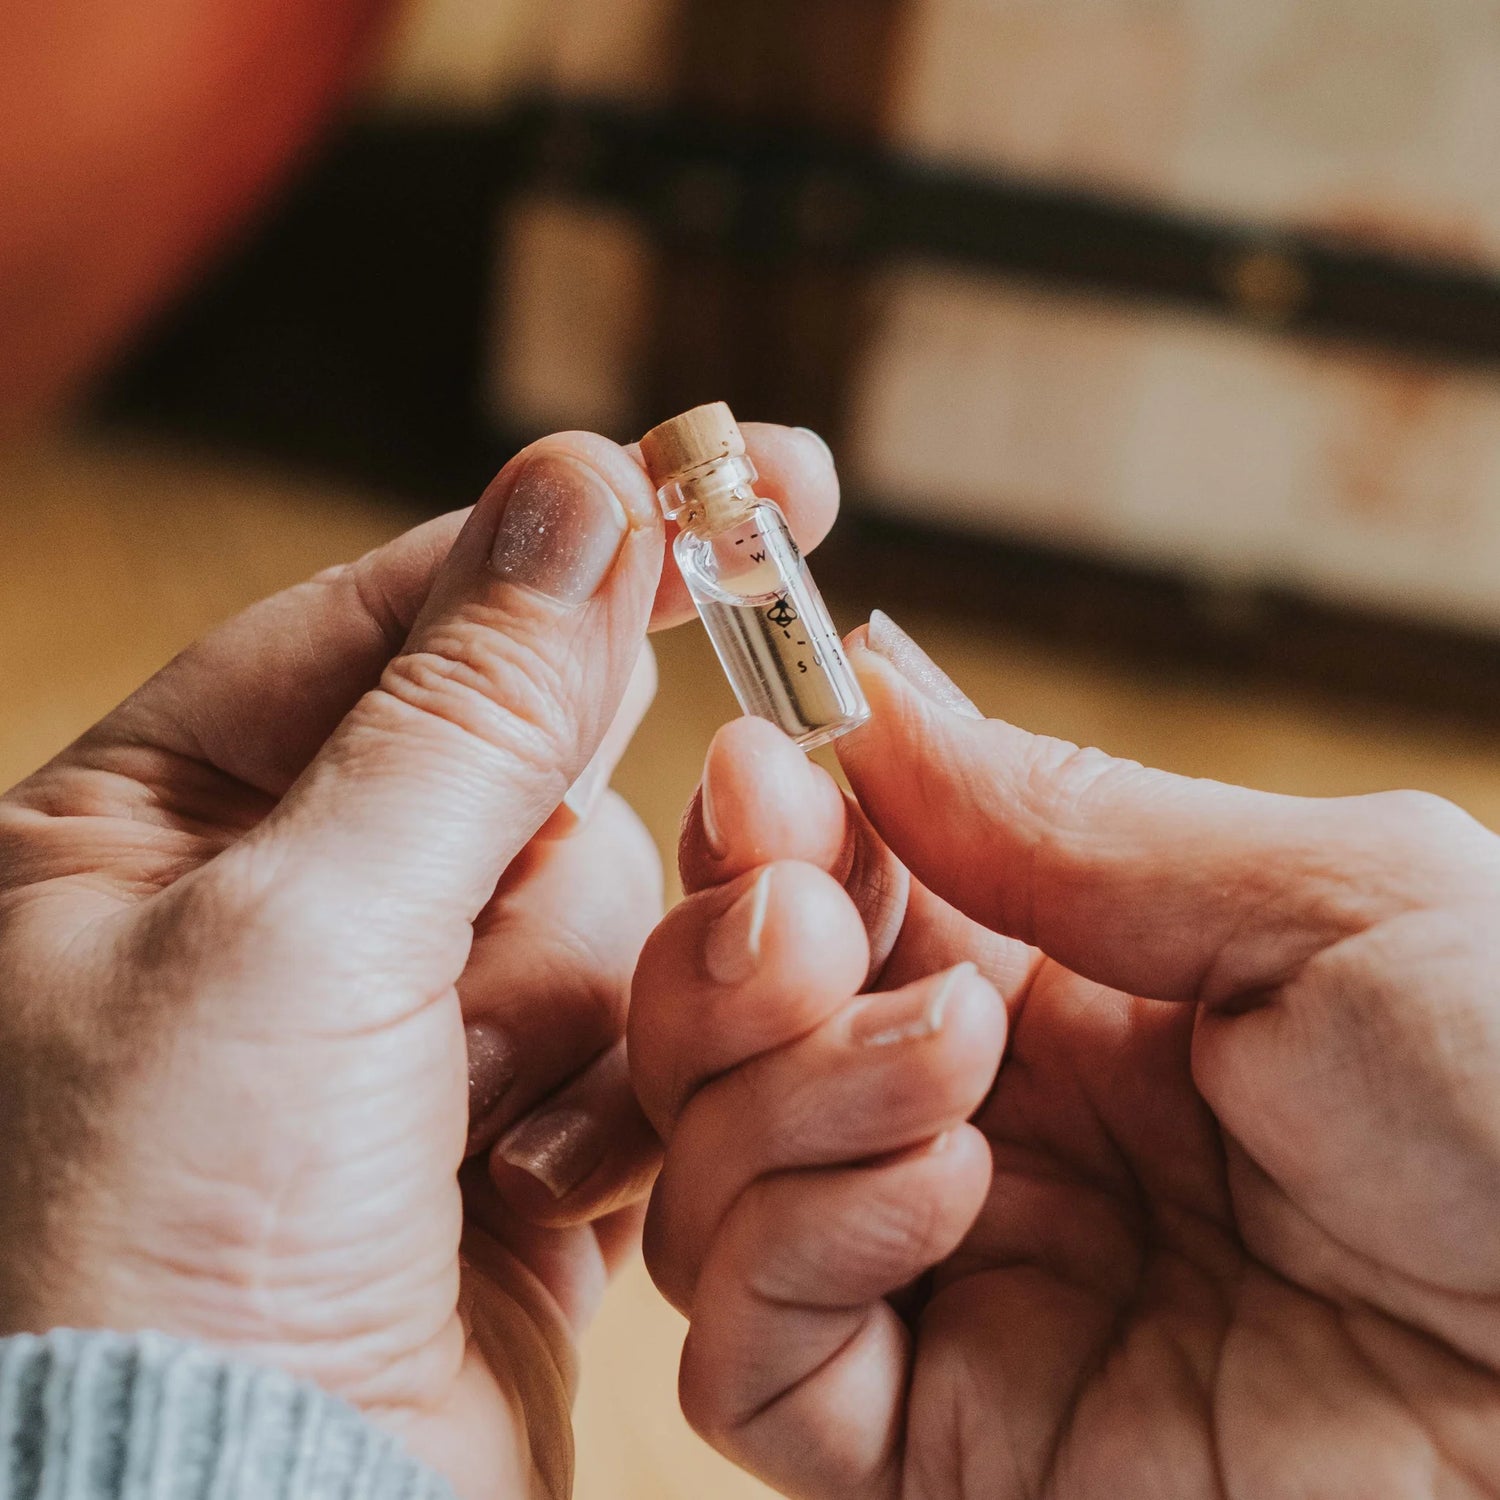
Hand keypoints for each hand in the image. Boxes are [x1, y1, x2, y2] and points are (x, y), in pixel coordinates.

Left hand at [0, 425, 837, 1498]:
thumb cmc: (161, 1252)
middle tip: (670, 828)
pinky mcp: (506, 1132)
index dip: (561, 541)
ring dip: (583, 987)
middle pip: (518, 759)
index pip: (394, 617)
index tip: (733, 472)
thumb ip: (463, 709)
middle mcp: (277, 914)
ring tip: (496, 1106)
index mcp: (153, 827)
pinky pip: (630, 1029)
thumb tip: (583, 491)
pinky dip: (621, 1082)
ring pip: (594, 900)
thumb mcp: (301, 932)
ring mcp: (397, 1026)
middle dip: (571, 808)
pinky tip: (533, 1172)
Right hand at [630, 610, 1499, 1498]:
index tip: (758, 773)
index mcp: (1062, 995)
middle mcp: (981, 1133)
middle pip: (725, 1040)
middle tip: (809, 925)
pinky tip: (943, 1190)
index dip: (767, 833)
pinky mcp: (943, 1456)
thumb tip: (870, 696)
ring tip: (957, 1062)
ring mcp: (952, 1296)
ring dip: (782, 1093)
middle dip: (730, 957)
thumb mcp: (1328, 901)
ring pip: (705, 1187)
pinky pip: (746, 1371)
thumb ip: (1073, 817)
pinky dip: (794, 1253)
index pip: (831, 901)